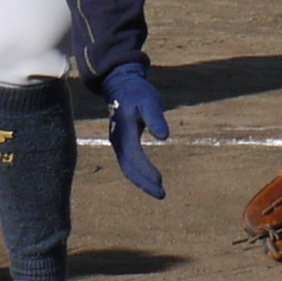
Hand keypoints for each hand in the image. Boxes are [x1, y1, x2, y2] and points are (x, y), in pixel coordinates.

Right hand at [102, 63, 169, 198]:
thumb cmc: (137, 92)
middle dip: (144, 183)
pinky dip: (139, 174)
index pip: (134, 157)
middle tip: (162, 194)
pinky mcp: (121, 144)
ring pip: (127, 169)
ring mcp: (118, 143)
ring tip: (159, 192)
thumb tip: (164, 136)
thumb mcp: (149, 101)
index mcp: (124, 131)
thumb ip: (155, 118)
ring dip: (142, 182)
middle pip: (129, 169)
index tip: (160, 181)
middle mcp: (117, 141)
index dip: (146, 170)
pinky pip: (128, 164)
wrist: (121, 85)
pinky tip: (150, 180)